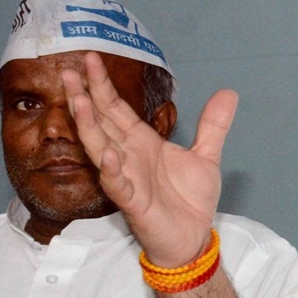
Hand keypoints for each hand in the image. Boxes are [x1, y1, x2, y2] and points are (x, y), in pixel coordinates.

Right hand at [62, 51, 237, 266]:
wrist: (193, 238)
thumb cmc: (190, 200)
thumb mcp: (206, 155)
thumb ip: (213, 124)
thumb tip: (228, 92)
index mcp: (142, 143)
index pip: (116, 109)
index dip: (103, 85)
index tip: (91, 59)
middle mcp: (128, 157)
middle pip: (101, 122)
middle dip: (84, 97)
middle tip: (68, 70)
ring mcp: (127, 178)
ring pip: (100, 148)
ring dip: (89, 125)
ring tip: (78, 100)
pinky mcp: (133, 202)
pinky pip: (117, 184)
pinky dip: (111, 170)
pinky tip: (108, 155)